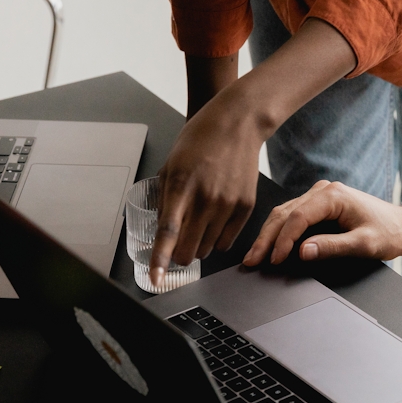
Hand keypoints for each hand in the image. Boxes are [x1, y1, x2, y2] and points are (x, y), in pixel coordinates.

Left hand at [151, 90, 264, 284]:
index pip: (167, 233)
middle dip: (178, 255)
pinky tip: (214, 220)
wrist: (238, 123)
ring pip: (207, 250)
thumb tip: (162, 228)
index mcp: (181, 186)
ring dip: (198, 245)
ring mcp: (228, 204)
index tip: (156, 279)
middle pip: (189, 250)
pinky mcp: (246, 207)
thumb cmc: (201, 138)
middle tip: (177, 244)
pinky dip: (217, 239)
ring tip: (198, 222)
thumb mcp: (171, 164)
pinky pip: (226, 242)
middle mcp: (205, 199)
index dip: (159, 260)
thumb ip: (164, 198)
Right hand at [243, 180, 401, 265]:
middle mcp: (323, 190)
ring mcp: (319, 195)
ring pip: (284, 213)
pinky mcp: (317, 204)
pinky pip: (291, 215)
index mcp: (334, 195)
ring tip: (254, 256)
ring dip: (268, 235)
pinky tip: (268, 245)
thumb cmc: (387, 233)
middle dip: (266, 239)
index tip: (274, 260)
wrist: (401, 227)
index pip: (298, 216)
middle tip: (252, 260)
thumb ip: (333, 247)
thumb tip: (303, 251)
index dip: (283, 240)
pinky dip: (278, 232)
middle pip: (285, 213)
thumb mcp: (364, 244)